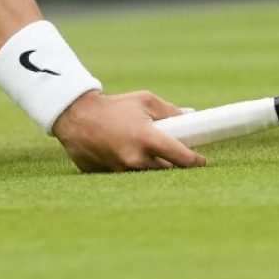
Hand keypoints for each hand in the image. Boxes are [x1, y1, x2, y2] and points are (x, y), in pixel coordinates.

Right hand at [52, 90, 207, 172]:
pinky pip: (129, 176)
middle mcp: (136, 159)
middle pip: (167, 170)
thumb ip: (170, 111)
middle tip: (174, 153)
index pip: (182, 157)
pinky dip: (132, 168)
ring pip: (148, 175)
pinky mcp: (109, 177)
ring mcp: (121, 171)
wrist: (76, 117)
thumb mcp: (145, 101)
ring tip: (146, 150)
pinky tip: (125, 153)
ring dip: (153, 166)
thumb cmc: (114, 106)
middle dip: (173, 163)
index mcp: (147, 138)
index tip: (202, 161)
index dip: (196, 161)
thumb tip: (191, 118)